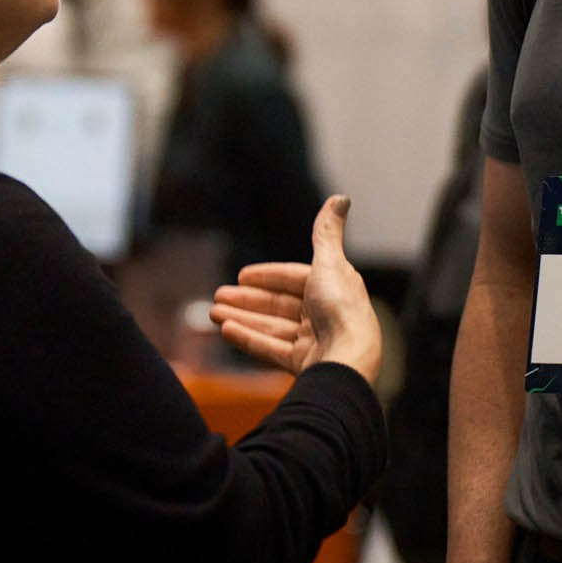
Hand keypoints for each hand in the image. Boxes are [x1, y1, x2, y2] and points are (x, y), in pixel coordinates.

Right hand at [210, 195, 381, 383]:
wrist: (348, 360)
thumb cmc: (341, 308)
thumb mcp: (329, 262)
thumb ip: (326, 232)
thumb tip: (341, 197)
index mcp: (333, 289)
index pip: (295, 279)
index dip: (268, 276)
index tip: (241, 276)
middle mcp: (325, 315)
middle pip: (279, 305)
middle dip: (248, 299)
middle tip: (218, 296)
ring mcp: (314, 342)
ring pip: (271, 327)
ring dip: (242, 318)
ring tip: (213, 313)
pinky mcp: (303, 364)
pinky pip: (270, 349)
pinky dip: (248, 339)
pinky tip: (225, 330)